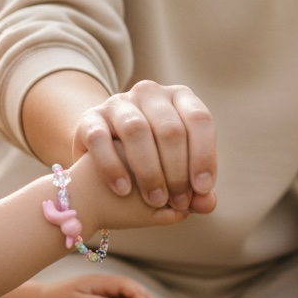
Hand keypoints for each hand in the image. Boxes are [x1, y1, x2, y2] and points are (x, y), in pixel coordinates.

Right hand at [72, 80, 216, 212]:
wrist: (103, 153)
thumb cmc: (152, 162)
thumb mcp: (178, 170)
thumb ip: (196, 188)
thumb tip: (206, 203)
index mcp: (179, 98)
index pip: (199, 120)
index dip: (204, 155)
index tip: (201, 190)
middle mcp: (149, 93)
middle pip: (170, 129)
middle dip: (177, 171)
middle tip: (177, 202)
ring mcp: (118, 103)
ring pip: (137, 130)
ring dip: (150, 171)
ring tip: (155, 200)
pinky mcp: (90, 118)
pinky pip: (100, 139)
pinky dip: (113, 167)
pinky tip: (123, 190)